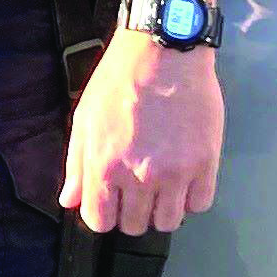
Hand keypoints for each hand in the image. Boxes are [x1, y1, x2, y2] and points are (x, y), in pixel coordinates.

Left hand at [62, 35, 224, 238]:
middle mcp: (139, 176)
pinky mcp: (205, 162)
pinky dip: (192, 197)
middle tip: (138, 190)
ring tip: (163, 187)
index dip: (104, 215)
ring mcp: (175, 172)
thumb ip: (77, 164)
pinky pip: (201, 204)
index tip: (112, 203)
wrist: (164, 50)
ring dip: (163, 209)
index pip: (100, 221)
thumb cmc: (120, 79)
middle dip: (133, 212)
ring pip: (169, 221)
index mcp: (105, 166)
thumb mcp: (85, 118)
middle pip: (135, 225)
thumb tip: (71, 200)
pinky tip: (185, 178)